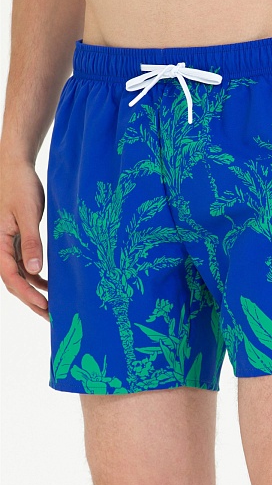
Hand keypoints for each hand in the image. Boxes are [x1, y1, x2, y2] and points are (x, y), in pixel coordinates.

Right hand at [0, 159, 48, 320]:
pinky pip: (25, 265)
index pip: (11, 277)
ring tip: (54, 306)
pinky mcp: (18, 241)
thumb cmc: (19, 187)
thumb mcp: (27, 214)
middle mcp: (1, 248)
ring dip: (36, 291)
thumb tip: (34, 271)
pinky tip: (51, 284)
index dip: (27, 294)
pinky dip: (37, 277)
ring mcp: (9, 246)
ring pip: (20, 276)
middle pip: (15, 282)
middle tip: (52, 316)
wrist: (15, 167)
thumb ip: (30, 242)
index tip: (44, 305)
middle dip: (32, 300)